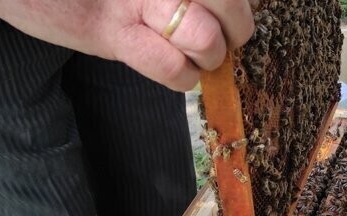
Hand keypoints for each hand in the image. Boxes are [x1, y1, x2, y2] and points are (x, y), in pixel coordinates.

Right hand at [0, 0, 255, 90]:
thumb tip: (219, 5)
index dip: (234, 5)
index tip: (227, 11)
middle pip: (228, 3)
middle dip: (236, 27)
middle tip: (225, 33)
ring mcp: (133, 0)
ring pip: (207, 39)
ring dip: (211, 55)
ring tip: (198, 52)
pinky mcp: (110, 34)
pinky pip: (172, 68)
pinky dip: (183, 76)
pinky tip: (176, 69)